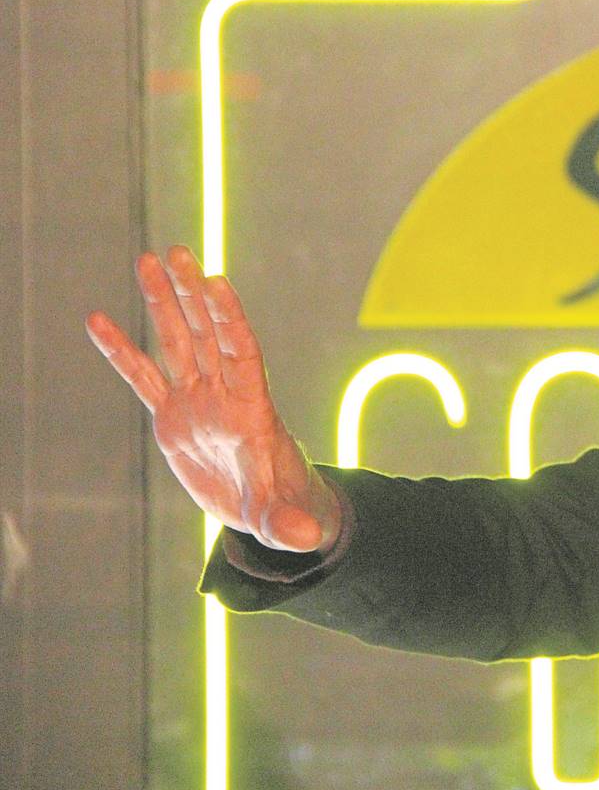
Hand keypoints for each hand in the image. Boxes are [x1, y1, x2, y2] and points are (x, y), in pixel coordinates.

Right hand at [86, 245, 340, 552]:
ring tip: (147, 260)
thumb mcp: (286, 520)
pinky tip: (99, 321)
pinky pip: (143, 377)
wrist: (269, 509)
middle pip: (206, 335)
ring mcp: (197, 403)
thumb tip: (308, 539)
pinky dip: (121, 351)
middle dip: (192, 295)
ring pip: (177, 343)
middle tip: (177, 251)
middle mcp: (223, 395)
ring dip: (164, 303)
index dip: (228, 320)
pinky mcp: (173, 419)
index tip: (215, 282)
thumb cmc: (284, 508)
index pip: (240, 354)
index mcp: (251, 410)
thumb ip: (291, 525)